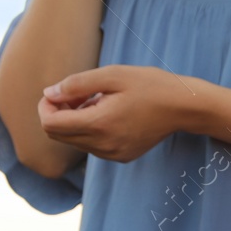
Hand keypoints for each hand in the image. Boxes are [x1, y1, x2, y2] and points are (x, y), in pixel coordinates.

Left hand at [38, 65, 200, 162]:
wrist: (185, 107)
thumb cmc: (151, 85)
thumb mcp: (113, 75)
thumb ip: (76, 84)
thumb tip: (49, 93)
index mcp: (99, 124)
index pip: (50, 124)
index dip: (45, 106)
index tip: (57, 91)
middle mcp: (103, 145)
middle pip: (58, 135)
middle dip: (58, 113)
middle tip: (77, 94)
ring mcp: (113, 154)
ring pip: (74, 141)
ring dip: (74, 121)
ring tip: (97, 101)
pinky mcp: (121, 156)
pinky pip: (91, 146)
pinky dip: (90, 130)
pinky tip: (108, 114)